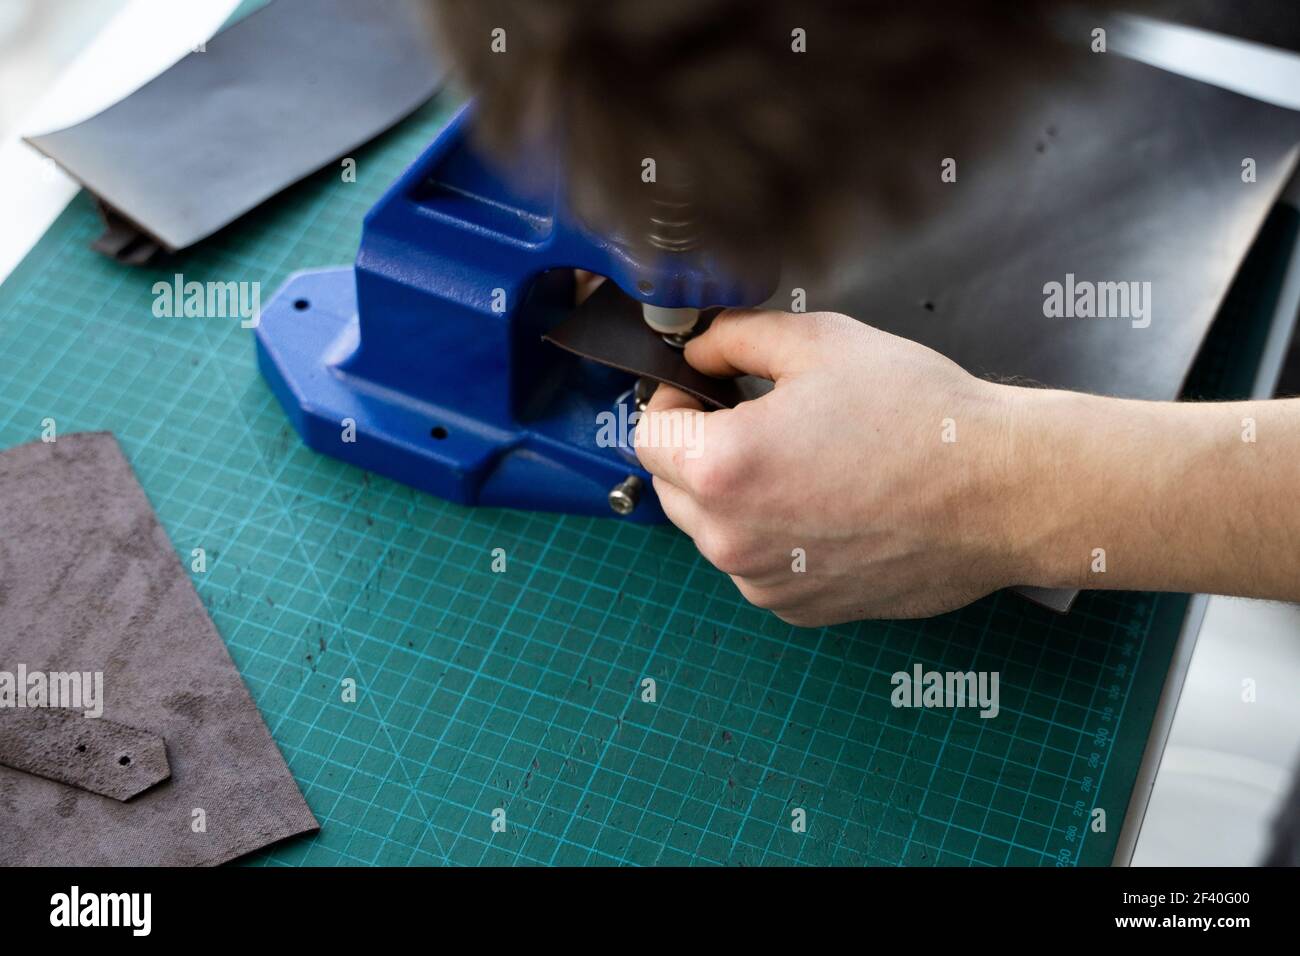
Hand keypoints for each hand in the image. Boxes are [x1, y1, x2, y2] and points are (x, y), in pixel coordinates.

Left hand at [633, 309, 1022, 624]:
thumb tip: (698, 352)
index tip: (708, 389)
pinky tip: (829, 505)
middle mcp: (731, 540)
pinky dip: (773, 537)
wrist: (1002, 493)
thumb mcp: (819, 342)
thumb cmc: (920, 417)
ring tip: (805, 463)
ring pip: (713, 532)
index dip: (673, 400)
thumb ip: (736, 338)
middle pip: (672, 487)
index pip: (647, 434)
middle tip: (758, 419)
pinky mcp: (800, 609)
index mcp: (722, 469)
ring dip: (734, 496)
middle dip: (698, 449)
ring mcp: (765, 583)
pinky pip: (757, 567)